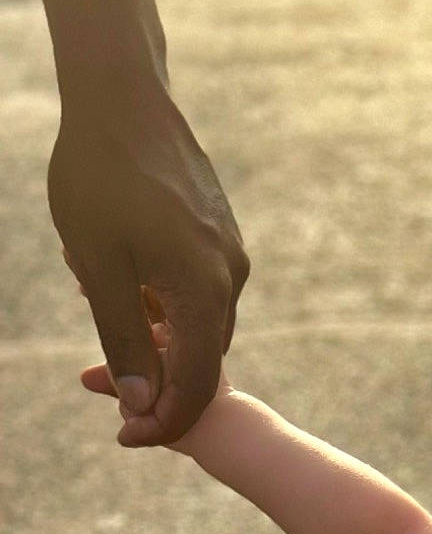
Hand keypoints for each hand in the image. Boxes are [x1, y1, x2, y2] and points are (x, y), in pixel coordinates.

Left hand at [51, 87, 247, 448]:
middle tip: (109, 393)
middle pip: (203, 359)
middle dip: (160, 385)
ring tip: (103, 315)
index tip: (128, 437)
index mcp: (204, 292)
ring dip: (158, 338)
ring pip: (199, 323)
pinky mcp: (221, 234)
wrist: (122, 96)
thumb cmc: (99, 177)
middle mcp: (230, 278)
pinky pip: (198, 289)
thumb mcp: (99, 267)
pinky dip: (164, 303)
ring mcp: (230, 254)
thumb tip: (143, 402)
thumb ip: (123, 338)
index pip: (195, 383)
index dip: (163, 420)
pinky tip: (123, 280)